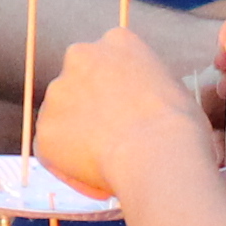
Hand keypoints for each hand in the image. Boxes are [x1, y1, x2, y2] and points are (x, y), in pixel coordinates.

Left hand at [27, 27, 210, 205]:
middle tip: (115, 140)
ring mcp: (57, 93)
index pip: (108, 62)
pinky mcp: (45, 130)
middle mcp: (80, 57)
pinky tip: (99, 185)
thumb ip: (146, 88)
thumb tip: (143, 108)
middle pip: (80, 85)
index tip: (130, 114)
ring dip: (78, 139)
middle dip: (91, 110)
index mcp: (117, 41)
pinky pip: (52, 152)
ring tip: (110, 167)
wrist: (158, 154)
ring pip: (62, 118)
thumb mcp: (173, 88)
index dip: (118, 92)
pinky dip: (69, 168)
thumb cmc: (180, 126)